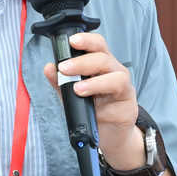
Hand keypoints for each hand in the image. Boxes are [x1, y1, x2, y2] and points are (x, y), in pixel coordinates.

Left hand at [44, 33, 143, 168]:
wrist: (109, 135)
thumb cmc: (92, 110)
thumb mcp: (71, 95)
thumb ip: (60, 82)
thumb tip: (48, 68)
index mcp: (101, 64)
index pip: (97, 45)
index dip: (86, 40)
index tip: (71, 41)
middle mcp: (114, 71)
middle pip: (103, 57)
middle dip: (82, 61)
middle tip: (64, 68)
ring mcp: (123, 86)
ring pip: (114, 74)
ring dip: (93, 80)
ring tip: (76, 88)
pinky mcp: (128, 103)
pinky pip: (118, 92)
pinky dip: (101, 94)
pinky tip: (88, 99)